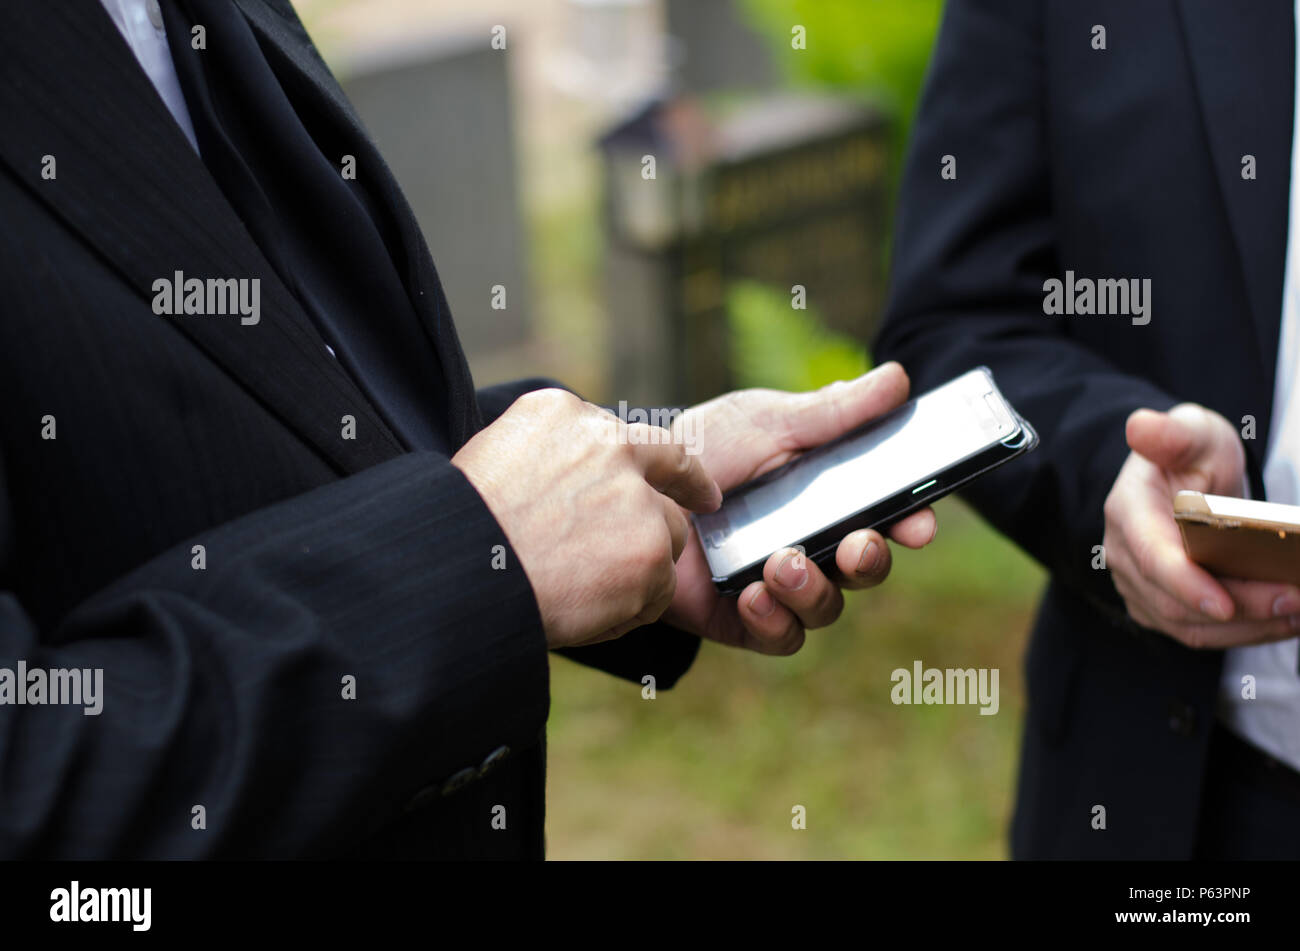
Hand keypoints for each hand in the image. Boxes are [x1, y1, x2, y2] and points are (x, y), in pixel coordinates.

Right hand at [452, 388, 720, 649]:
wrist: (459, 575)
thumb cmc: (459, 532)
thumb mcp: (494, 460)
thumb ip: (550, 460)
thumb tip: (576, 488)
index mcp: (562, 413)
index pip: (618, 432)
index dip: (641, 457)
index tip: (662, 468)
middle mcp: (608, 443)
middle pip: (670, 463)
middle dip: (690, 482)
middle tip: (704, 499)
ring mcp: (635, 497)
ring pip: (668, 532)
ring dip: (642, 563)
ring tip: (588, 595)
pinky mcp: (650, 550)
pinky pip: (660, 590)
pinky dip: (631, 611)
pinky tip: (587, 617)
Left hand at [662, 362, 937, 654]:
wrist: (635, 486)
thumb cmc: (709, 448)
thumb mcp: (769, 421)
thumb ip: (833, 411)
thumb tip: (898, 379)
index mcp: (832, 499)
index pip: (889, 517)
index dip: (912, 522)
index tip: (918, 523)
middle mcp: (814, 545)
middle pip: (865, 568)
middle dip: (871, 561)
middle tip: (856, 546)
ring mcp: (780, 585)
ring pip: (826, 607)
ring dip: (814, 589)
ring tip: (781, 563)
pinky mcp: (743, 618)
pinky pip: (780, 635)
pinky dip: (773, 619)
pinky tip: (752, 596)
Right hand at [1103, 402, 1299, 647]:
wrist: (1178, 480)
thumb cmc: (1189, 456)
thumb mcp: (1190, 432)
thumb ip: (1171, 433)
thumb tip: (1140, 427)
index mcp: (1128, 511)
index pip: (1150, 556)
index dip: (1184, 583)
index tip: (1223, 603)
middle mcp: (1124, 554)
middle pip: (1175, 601)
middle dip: (1238, 609)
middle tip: (1295, 599)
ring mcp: (1137, 585)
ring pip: (1188, 626)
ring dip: (1246, 628)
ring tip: (1297, 613)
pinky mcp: (1156, 606)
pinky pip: (1197, 632)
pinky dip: (1242, 633)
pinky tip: (1281, 621)